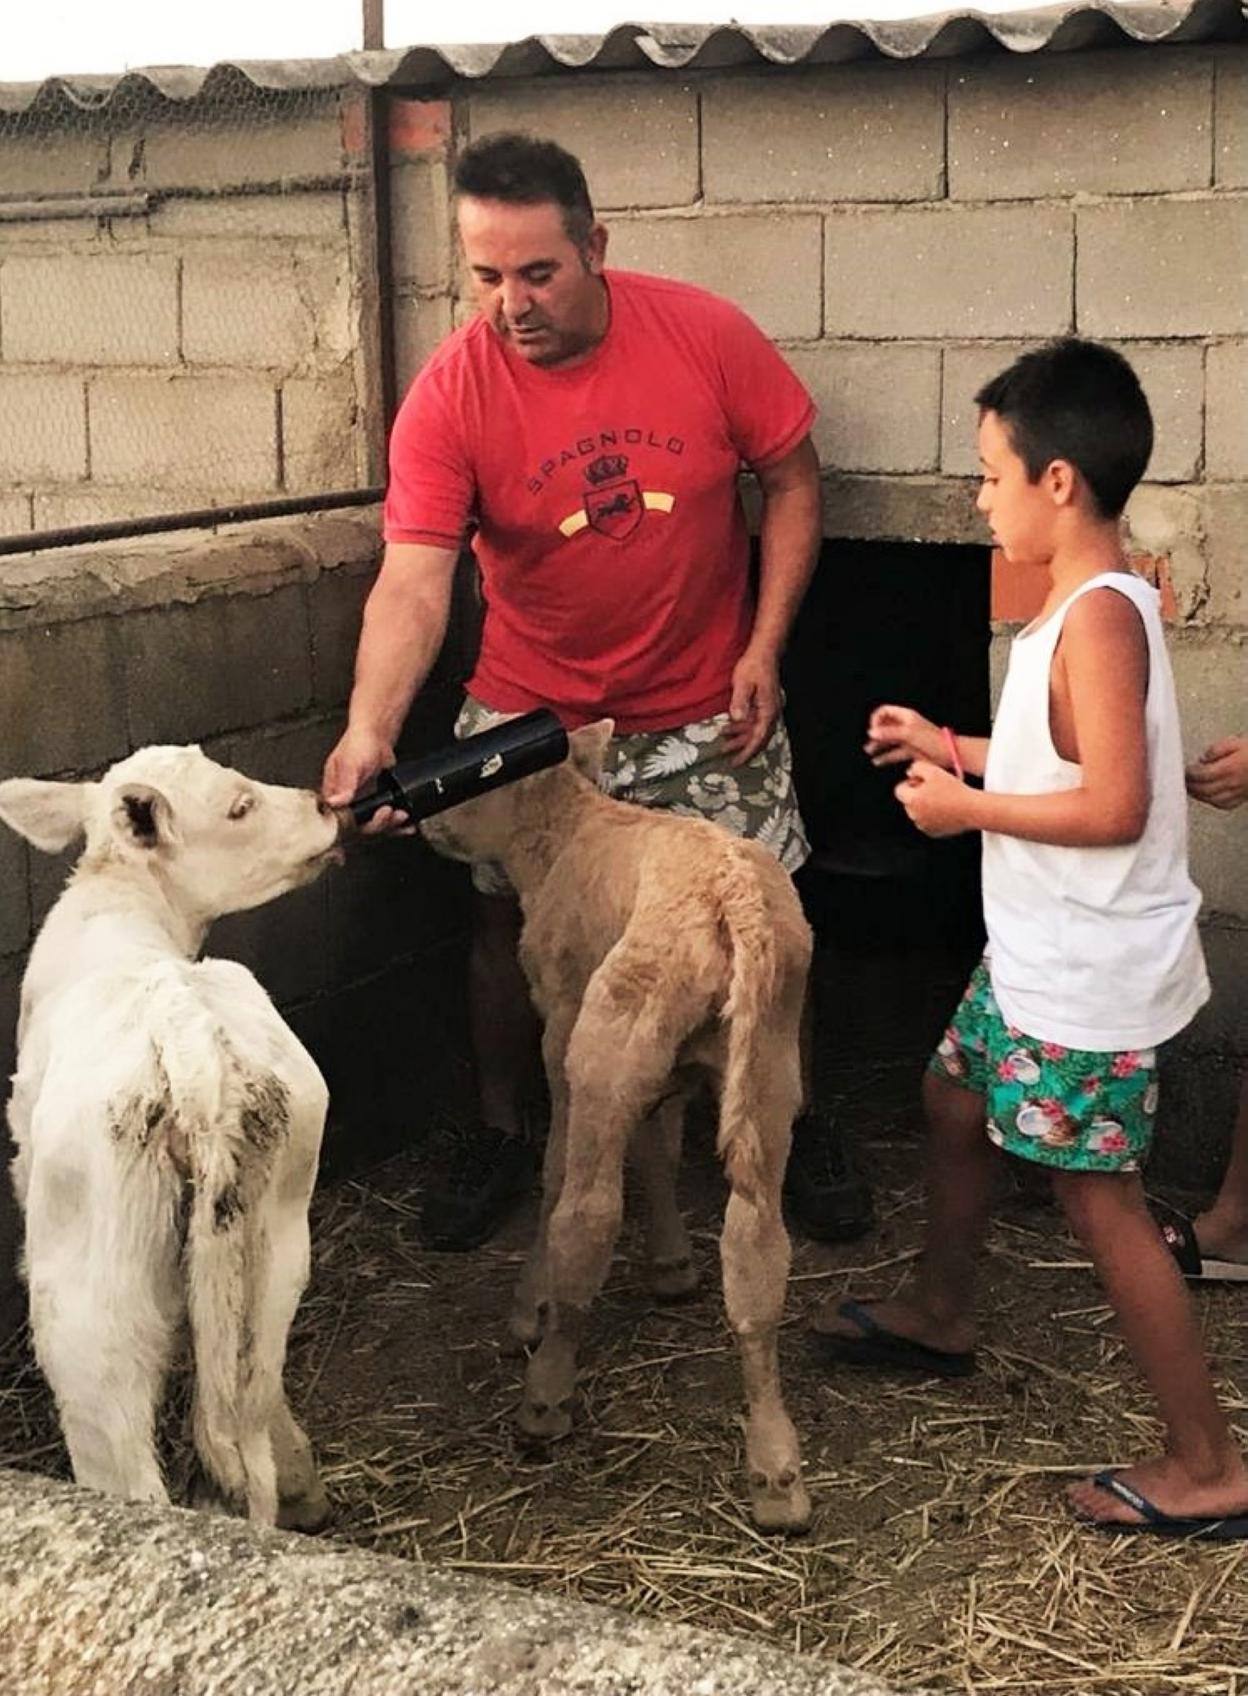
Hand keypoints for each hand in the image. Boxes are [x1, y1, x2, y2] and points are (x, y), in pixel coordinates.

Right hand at [321, 725, 405, 834]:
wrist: (377, 735)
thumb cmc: (359, 743)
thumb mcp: (351, 763)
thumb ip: (345, 783)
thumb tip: (336, 802)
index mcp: (333, 794)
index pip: (340, 821)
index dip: (356, 826)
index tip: (370, 820)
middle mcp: (346, 802)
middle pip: (360, 826)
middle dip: (378, 824)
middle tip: (389, 813)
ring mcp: (363, 802)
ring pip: (374, 825)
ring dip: (390, 825)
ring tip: (402, 816)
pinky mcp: (377, 801)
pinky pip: (386, 817)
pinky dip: (397, 823)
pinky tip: (408, 823)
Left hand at [722, 649, 779, 765]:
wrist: (764, 651)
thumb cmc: (754, 665)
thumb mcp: (743, 682)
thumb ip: (740, 701)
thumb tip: (736, 719)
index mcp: (768, 710)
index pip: (759, 737)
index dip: (747, 751)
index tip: (737, 762)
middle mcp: (771, 712)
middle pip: (758, 736)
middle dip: (743, 747)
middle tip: (727, 757)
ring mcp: (768, 708)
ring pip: (755, 729)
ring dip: (740, 737)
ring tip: (724, 743)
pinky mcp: (763, 703)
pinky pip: (754, 721)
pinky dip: (742, 727)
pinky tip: (730, 728)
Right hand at [866, 704, 946, 768]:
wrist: (948, 753)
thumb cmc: (932, 740)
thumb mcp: (908, 734)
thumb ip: (889, 733)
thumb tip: (871, 732)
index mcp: (905, 716)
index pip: (884, 712)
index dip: (876, 719)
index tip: (873, 729)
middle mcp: (905, 726)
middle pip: (885, 726)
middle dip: (875, 733)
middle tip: (869, 741)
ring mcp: (907, 739)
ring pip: (888, 740)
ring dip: (878, 745)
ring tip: (869, 751)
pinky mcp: (910, 751)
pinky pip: (894, 753)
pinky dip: (885, 757)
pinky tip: (877, 761)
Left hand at [895, 759, 976, 837]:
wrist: (972, 810)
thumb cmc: (954, 791)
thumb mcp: (934, 771)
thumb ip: (917, 768)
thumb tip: (910, 772)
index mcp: (911, 800)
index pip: (899, 790)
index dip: (910, 782)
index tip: (921, 781)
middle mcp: (914, 815)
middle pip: (908, 801)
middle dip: (918, 794)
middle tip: (935, 788)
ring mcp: (923, 825)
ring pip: (918, 812)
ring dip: (926, 805)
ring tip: (943, 798)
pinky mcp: (933, 833)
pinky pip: (928, 822)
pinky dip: (934, 816)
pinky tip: (946, 809)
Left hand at [1186, 736, 1247, 810]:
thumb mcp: (1237, 742)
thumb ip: (1217, 749)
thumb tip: (1203, 758)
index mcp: (1229, 768)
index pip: (1201, 774)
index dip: (1189, 773)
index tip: (1184, 770)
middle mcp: (1232, 783)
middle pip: (1203, 789)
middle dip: (1190, 786)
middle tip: (1183, 781)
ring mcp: (1238, 792)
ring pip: (1211, 799)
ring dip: (1198, 795)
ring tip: (1191, 789)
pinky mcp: (1243, 798)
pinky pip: (1223, 804)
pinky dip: (1212, 802)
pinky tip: (1208, 798)